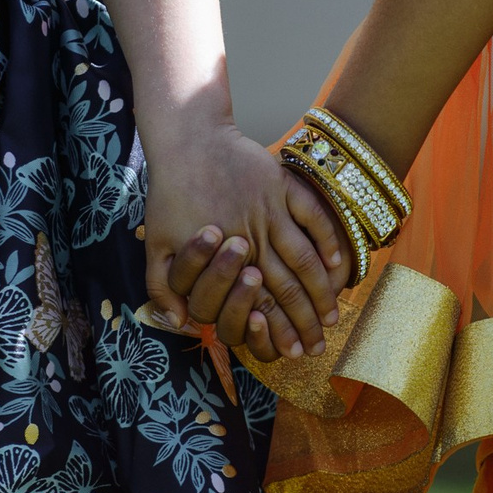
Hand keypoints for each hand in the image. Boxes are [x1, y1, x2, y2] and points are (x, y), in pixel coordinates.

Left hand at [143, 125, 346, 361]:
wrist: (187, 140)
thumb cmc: (168, 195)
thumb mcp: (154, 245)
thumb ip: (163, 288)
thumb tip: (181, 322)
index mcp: (224, 258)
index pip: (259, 305)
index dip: (278, 333)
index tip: (295, 353)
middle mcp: (252, 239)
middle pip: (288, 289)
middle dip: (306, 322)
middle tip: (321, 345)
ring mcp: (271, 212)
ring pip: (304, 258)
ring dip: (321, 290)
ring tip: (333, 315)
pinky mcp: (282, 186)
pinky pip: (312, 215)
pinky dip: (327, 239)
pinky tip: (339, 263)